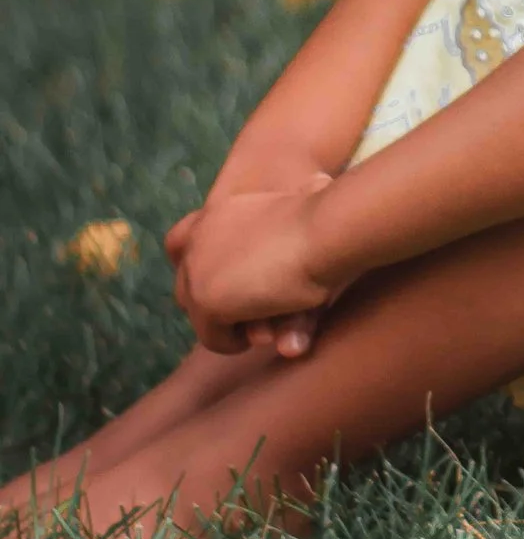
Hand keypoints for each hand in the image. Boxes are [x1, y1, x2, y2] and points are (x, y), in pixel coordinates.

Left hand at [168, 181, 338, 351]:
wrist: (327, 231)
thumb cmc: (330, 220)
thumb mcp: (298, 217)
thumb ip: (278, 229)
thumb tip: (312, 196)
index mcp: (218, 211)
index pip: (178, 242)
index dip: (200, 267)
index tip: (227, 283)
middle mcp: (199, 236)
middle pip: (183, 284)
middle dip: (211, 303)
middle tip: (248, 313)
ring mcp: (197, 269)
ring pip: (199, 314)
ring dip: (227, 324)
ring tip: (261, 326)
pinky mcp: (205, 300)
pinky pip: (212, 338)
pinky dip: (236, 343)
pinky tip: (265, 333)